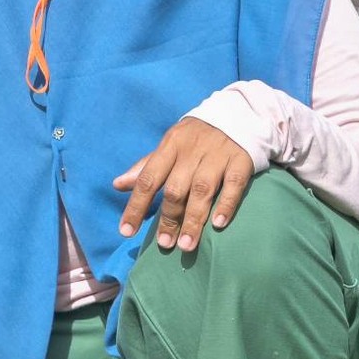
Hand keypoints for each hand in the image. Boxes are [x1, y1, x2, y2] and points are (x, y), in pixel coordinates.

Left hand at [113, 115, 253, 252]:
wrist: (240, 112)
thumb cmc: (196, 137)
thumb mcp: (169, 146)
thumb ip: (145, 167)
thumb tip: (117, 185)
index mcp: (169, 146)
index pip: (148, 179)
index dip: (136, 206)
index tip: (126, 232)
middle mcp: (191, 151)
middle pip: (175, 189)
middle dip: (168, 219)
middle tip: (164, 244)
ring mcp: (218, 155)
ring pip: (202, 190)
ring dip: (193, 220)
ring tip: (186, 245)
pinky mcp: (241, 160)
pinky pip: (234, 184)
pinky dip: (226, 205)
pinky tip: (218, 225)